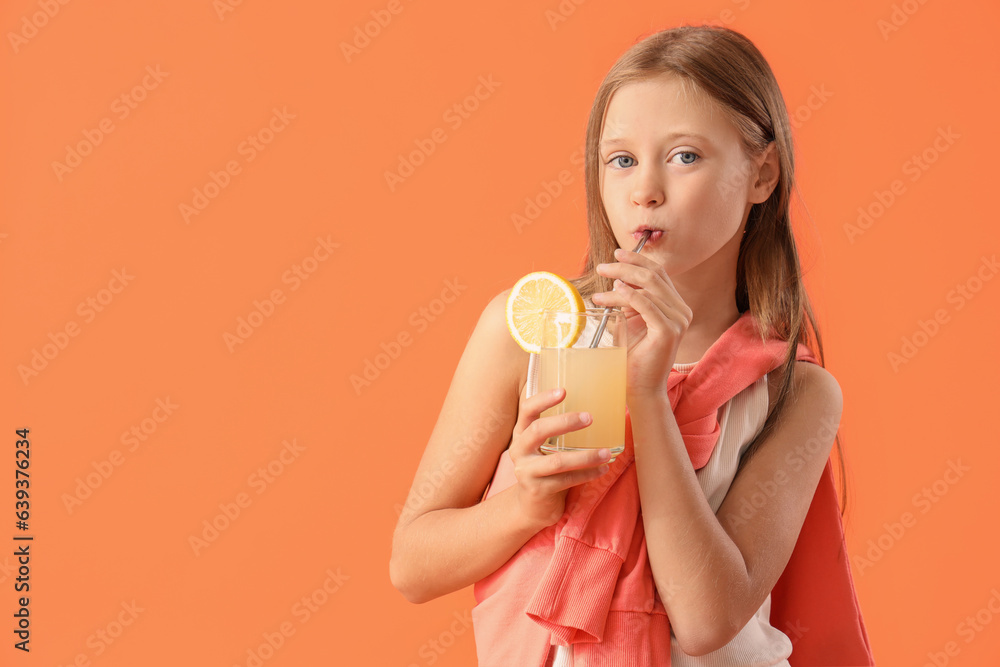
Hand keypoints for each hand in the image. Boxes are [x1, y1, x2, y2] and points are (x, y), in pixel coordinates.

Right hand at [508, 387, 612, 528]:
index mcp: (521, 434)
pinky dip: (587, 474)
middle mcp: (519, 450)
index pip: (527, 410)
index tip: (564, 391)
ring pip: (557, 461)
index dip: (543, 399)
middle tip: (590, 417)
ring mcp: (526, 471)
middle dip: (565, 422)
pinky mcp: (538, 490)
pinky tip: (602, 469)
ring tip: (606, 452)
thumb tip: (595, 407)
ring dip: (585, 456)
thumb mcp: (544, 446)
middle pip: (538, 430)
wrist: (532, 505)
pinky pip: (566, 480)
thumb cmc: (545, 468)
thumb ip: (557, 430)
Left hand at [591, 248, 691, 396]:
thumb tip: (618, 281)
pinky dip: (626, 297)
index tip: (617, 254)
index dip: (638, 261)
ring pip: (646, 289)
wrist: (640, 388)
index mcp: (676, 306)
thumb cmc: (633, 357)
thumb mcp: (631, 322)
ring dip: (619, 284)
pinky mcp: (668, 331)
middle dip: (626, 267)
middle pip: (653, 276)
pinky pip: (645, 304)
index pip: (659, 274)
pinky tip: (610, 295)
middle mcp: (682, 311)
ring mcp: (678, 320)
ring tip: (599, 289)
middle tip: (603, 266)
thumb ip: (630, 301)